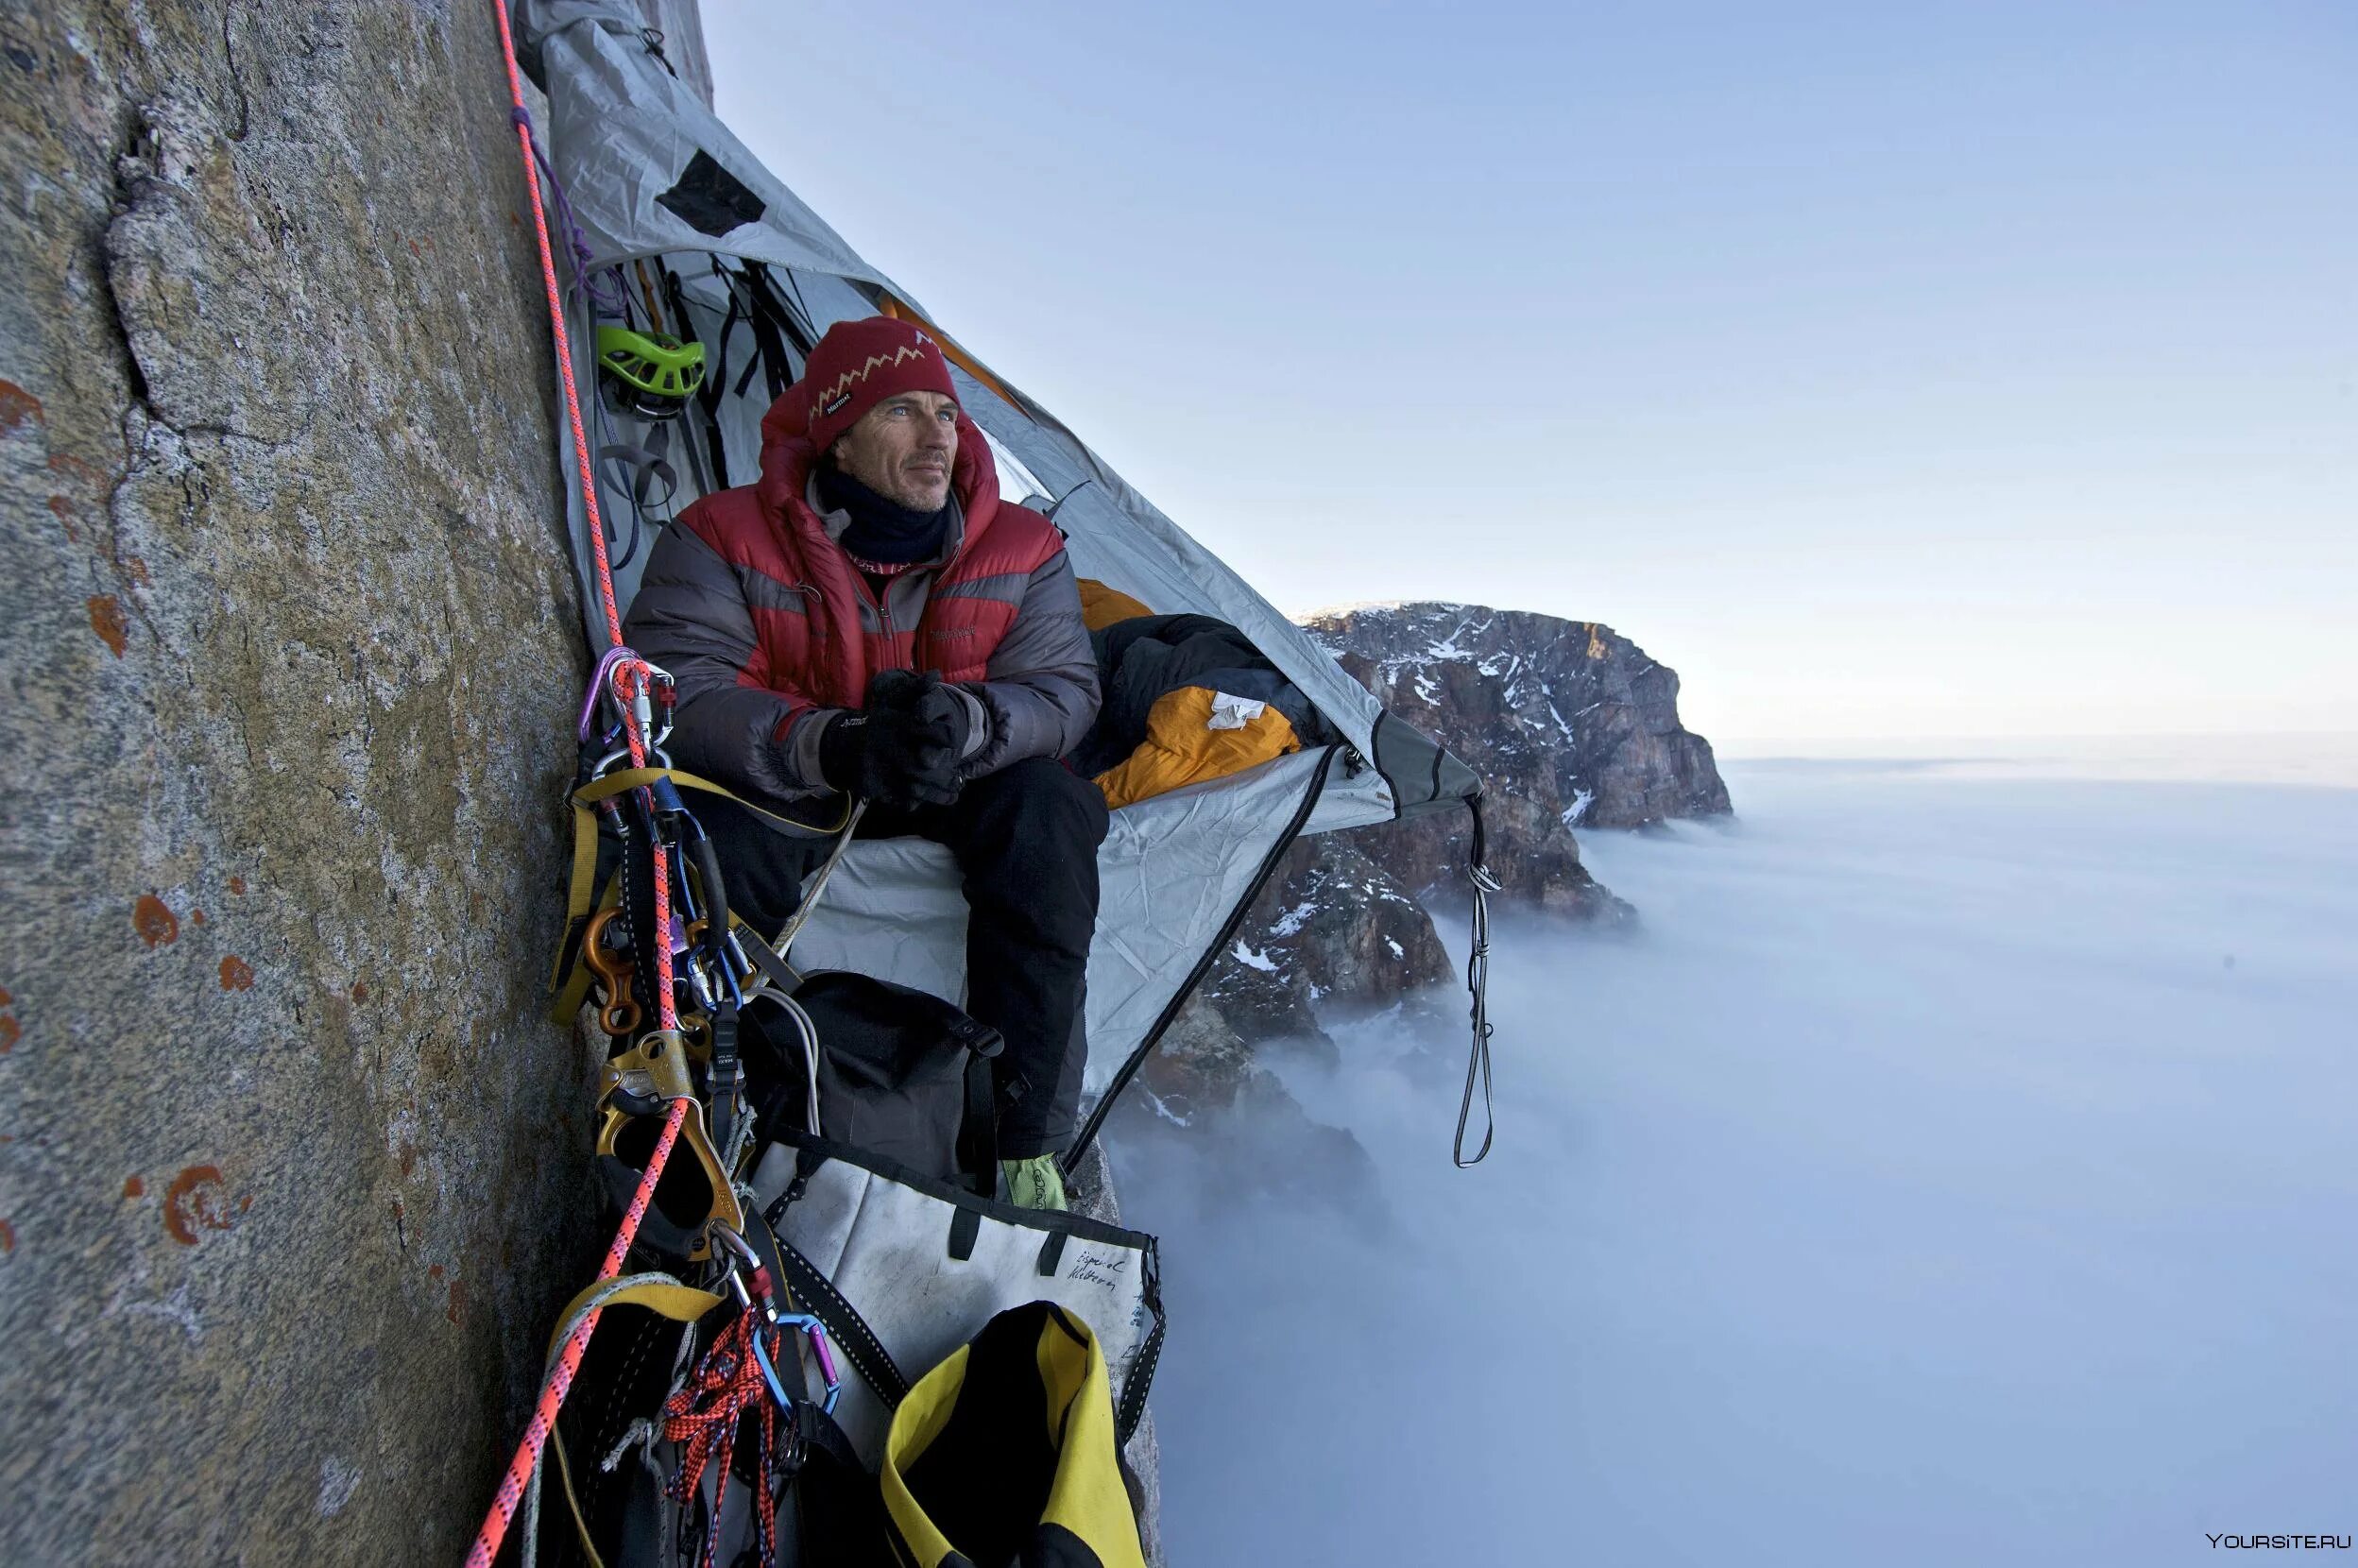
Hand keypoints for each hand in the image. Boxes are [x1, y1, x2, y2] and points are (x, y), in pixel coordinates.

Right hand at [818, 670, 961, 806]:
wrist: (840, 748)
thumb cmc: (876, 723)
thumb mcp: (892, 702)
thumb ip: (915, 689)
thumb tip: (936, 675)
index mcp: (894, 723)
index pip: (927, 730)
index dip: (945, 737)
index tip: (955, 743)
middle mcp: (887, 746)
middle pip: (922, 765)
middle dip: (944, 774)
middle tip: (959, 779)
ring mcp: (879, 769)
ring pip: (914, 787)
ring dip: (937, 794)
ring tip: (953, 794)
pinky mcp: (873, 787)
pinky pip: (900, 798)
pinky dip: (917, 801)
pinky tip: (931, 799)